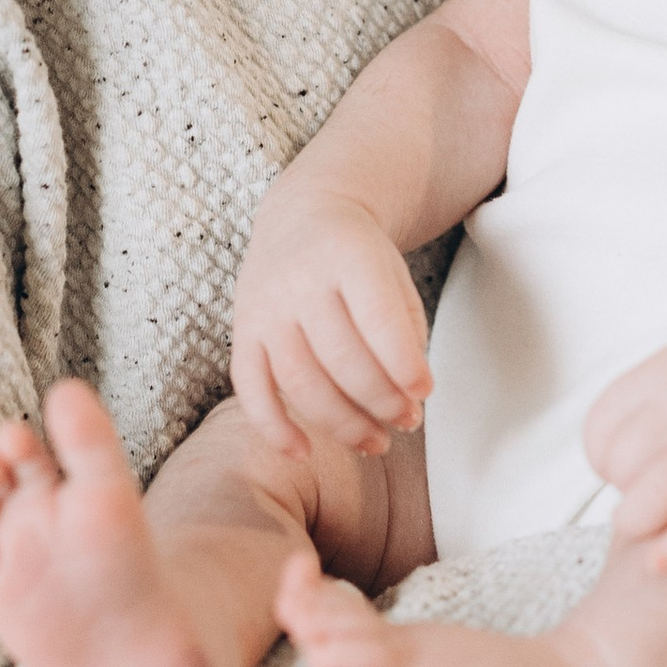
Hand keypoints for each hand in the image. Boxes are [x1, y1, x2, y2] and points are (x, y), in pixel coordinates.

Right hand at [229, 191, 432, 461]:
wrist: (303, 214)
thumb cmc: (359, 256)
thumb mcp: (393, 272)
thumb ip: (404, 327)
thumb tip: (410, 396)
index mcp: (348, 253)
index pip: (377, 317)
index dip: (403, 363)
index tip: (425, 392)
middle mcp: (300, 279)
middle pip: (341, 358)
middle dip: (381, 400)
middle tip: (407, 420)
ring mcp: (266, 306)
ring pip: (300, 382)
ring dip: (342, 423)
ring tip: (376, 441)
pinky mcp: (242, 331)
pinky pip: (250, 389)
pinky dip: (274, 428)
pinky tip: (304, 452)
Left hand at [583, 325, 666, 570]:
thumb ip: (651, 399)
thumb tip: (616, 446)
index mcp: (658, 375)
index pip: (597, 434)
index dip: (606, 462)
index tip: (628, 473)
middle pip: (617, 473)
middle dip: (628, 493)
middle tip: (653, 499)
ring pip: (644, 508)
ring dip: (641, 528)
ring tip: (655, 532)